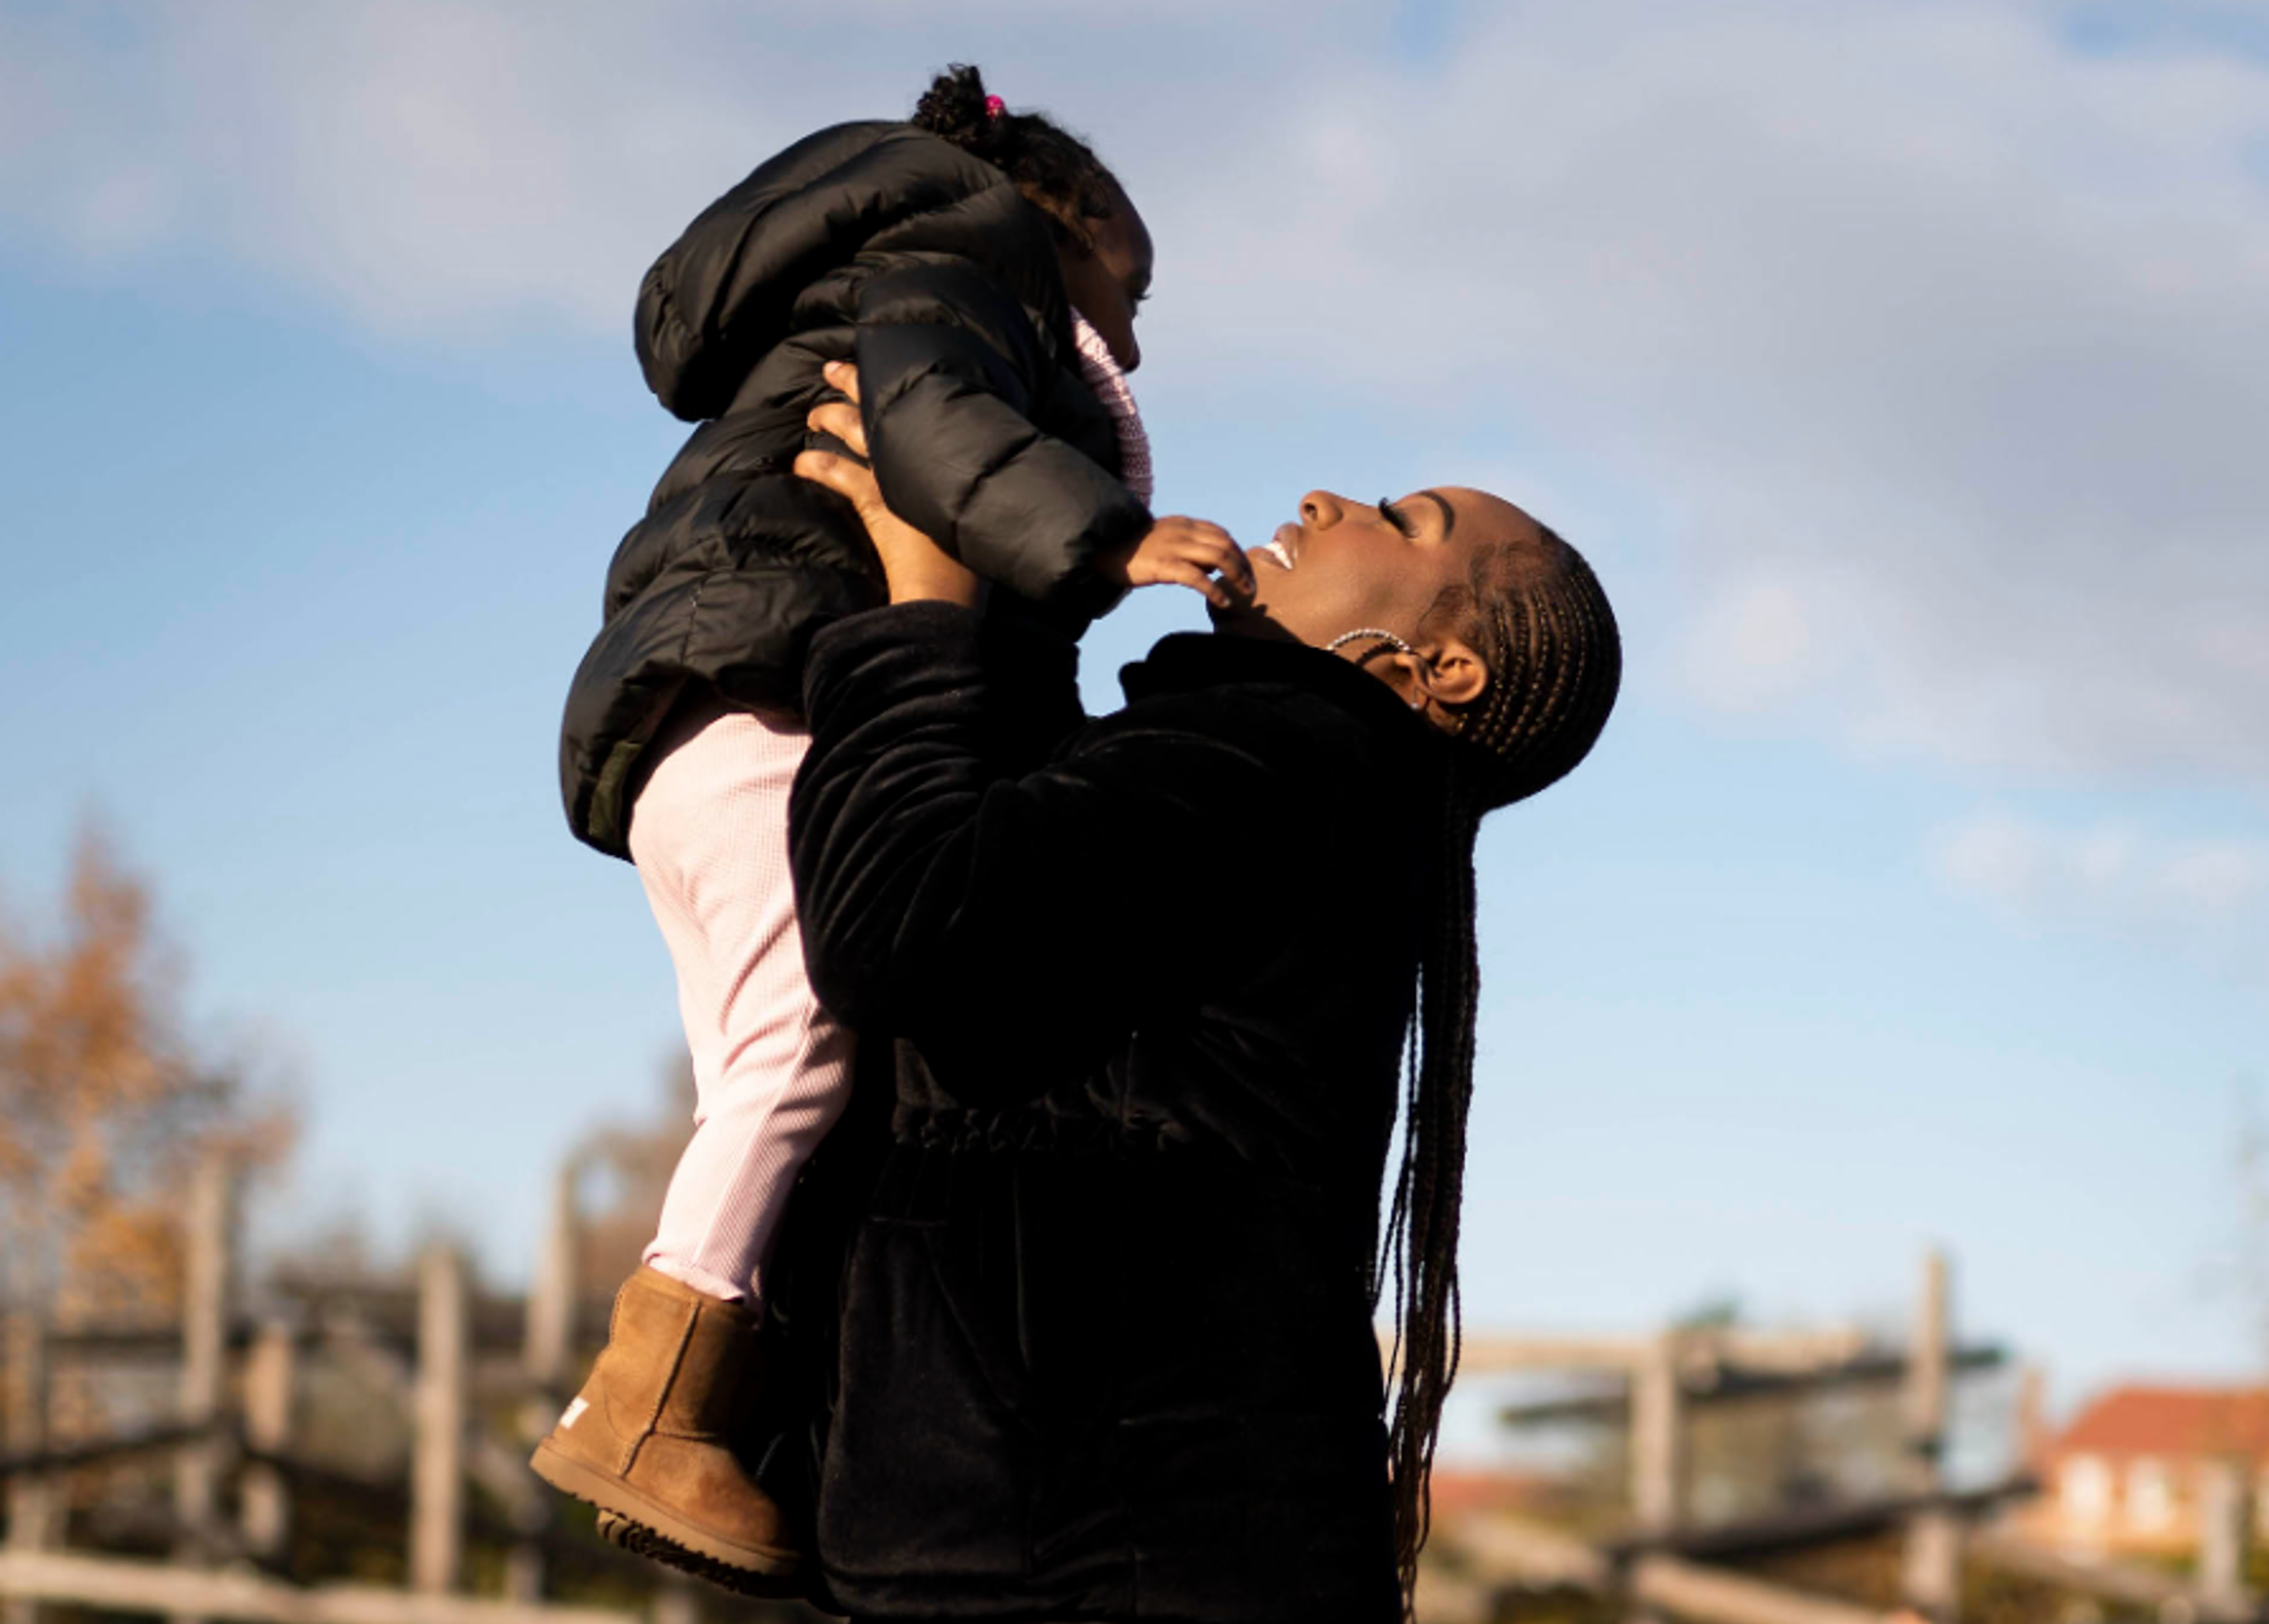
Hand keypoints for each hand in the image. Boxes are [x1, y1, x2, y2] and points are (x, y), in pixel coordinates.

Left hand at [796, 360, 980, 607]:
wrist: (954, 587)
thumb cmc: (972, 553)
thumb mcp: (974, 504)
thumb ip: (962, 479)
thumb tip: (955, 467)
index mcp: (947, 448)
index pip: (920, 402)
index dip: (895, 382)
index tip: (879, 363)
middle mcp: (922, 454)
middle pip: (884, 404)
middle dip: (854, 382)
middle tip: (833, 368)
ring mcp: (898, 475)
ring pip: (856, 430)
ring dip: (830, 417)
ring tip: (813, 413)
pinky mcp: (876, 500)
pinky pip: (836, 472)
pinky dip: (816, 464)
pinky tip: (801, 462)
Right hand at [1096, 516, 1254, 609]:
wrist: (1104, 549)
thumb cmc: (1135, 550)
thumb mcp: (1166, 539)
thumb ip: (1191, 546)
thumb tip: (1215, 566)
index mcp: (1184, 524)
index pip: (1222, 534)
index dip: (1239, 552)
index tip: (1246, 571)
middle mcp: (1183, 532)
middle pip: (1226, 545)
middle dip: (1243, 566)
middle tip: (1251, 587)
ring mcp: (1174, 547)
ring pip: (1218, 557)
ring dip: (1237, 576)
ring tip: (1244, 593)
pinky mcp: (1164, 565)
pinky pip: (1197, 578)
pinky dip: (1214, 590)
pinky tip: (1223, 602)